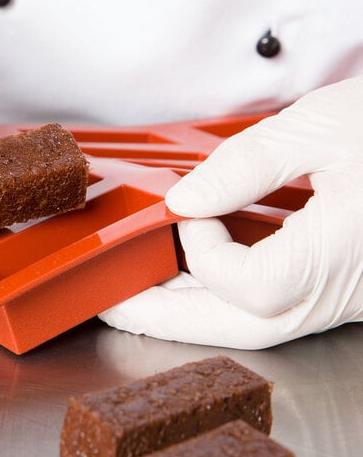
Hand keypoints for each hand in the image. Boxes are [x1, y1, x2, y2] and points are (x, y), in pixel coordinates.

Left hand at [100, 79, 362, 347]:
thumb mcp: (321, 127)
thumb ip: (245, 165)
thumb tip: (185, 199)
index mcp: (341, 253)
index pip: (247, 284)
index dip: (203, 250)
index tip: (191, 210)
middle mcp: (339, 290)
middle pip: (238, 328)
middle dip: (168, 317)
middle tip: (116, 303)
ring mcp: (340, 295)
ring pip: (253, 324)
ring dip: (191, 311)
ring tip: (143, 291)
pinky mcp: (337, 285)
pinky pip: (271, 305)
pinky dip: (223, 294)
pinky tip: (195, 271)